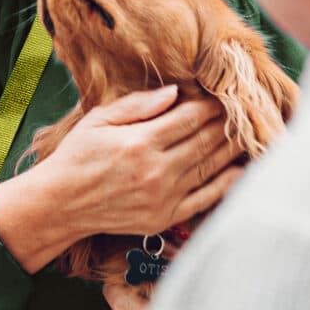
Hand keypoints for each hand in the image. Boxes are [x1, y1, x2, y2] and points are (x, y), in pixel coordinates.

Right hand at [45, 86, 243, 239]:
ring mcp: (163, 197)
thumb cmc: (77, 156)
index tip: (222, 95)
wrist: (61, 203)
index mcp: (140, 142)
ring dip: (232, 149)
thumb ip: (137, 105)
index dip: (210, 105)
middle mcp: (156, 170)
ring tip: (247, 133)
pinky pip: (204, 199)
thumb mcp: (99, 120)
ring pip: (210, 167)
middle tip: (243, 110)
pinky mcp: (165, 217)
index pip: (189, 118)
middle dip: (226, 123)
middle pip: (204, 141)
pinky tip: (239, 169)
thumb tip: (175, 92)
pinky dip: (226, 184)